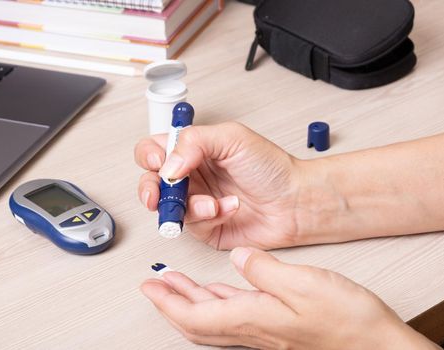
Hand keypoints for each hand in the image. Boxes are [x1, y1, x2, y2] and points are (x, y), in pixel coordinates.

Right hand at [135, 122, 303, 249]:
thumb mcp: (232, 138)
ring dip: (187, 206)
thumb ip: (194, 142)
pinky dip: (208, 217)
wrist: (295, 201)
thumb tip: (167, 165)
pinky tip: (228, 208)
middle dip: (150, 190)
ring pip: (168, 208)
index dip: (149, 156)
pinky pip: (191, 225)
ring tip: (211, 203)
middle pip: (151, 182)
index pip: (155, 150)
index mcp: (193, 150)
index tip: (157, 161)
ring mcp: (196, 202)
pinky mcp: (205, 226)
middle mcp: (191, 176)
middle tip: (158, 195)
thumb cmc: (271, 167)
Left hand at [141, 247, 438, 349]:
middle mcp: (251, 328)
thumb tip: (239, 256)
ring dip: (188, 300)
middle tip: (154, 285)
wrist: (376, 346)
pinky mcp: (275, 326)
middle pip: (195, 320)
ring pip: (211, 317)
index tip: (148, 287)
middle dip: (170, 302)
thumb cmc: (346, 323)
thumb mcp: (304, 285)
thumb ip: (264, 270)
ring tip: (175, 283)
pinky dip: (214, 300)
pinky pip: (231, 313)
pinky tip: (217, 289)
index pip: (192, 314)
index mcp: (251, 318)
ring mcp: (263, 330)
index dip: (166, 300)